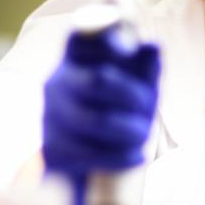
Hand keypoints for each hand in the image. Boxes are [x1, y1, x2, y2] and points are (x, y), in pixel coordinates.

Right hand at [42, 27, 159, 204]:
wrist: (86, 168)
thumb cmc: (113, 112)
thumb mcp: (132, 87)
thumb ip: (143, 67)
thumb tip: (153, 45)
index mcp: (75, 60)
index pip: (80, 36)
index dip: (105, 38)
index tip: (128, 49)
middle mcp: (57, 84)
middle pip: (98, 80)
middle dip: (131, 94)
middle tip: (149, 106)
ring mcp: (51, 118)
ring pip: (95, 120)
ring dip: (129, 128)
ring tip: (143, 133)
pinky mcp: (54, 151)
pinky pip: (90, 153)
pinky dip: (120, 155)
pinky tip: (136, 155)